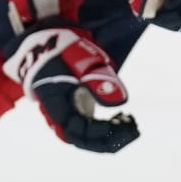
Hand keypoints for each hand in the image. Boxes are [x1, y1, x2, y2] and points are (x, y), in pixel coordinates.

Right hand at [4, 25, 138, 152]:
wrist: (46, 41)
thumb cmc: (62, 50)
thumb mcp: (80, 60)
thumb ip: (98, 80)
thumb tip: (122, 102)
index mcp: (55, 105)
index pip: (76, 132)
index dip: (99, 133)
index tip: (119, 121)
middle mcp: (59, 114)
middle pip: (83, 139)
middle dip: (109, 140)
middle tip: (134, 130)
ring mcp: (67, 112)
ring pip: (87, 136)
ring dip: (110, 136)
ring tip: (132, 124)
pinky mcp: (76, 107)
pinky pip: (90, 127)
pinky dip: (107, 127)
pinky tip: (123, 118)